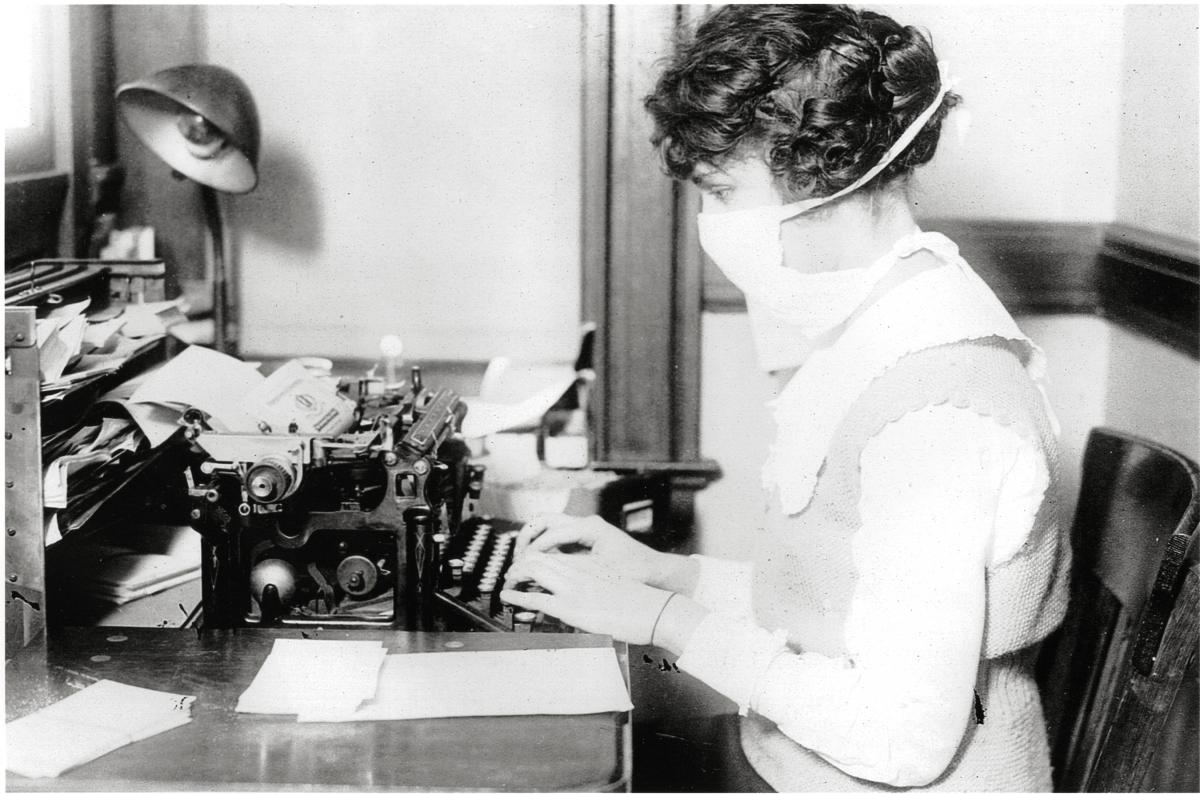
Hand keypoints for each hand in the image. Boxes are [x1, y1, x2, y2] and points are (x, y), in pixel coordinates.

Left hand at [500, 552, 673, 644]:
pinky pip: (536, 599)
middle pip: (538, 556)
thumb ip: (596, 584)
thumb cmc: (642, 602)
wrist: (656, 610)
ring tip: (508, 584)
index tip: (527, 567)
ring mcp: (573, 588)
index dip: (534, 558)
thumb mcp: (615, 585)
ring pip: (532, 570)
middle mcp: (579, 571)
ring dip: (515, 576)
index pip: (554, 553)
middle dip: (519, 564)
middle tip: (512, 575)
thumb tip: (586, 595)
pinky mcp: (571, 607)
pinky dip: (517, 598)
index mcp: (589, 564)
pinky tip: (508, 598)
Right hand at [511, 513, 667, 585]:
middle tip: (516, 557)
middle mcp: (586, 523)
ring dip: (533, 538)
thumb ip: (571, 570)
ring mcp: (584, 528)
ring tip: (523, 559)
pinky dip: (544, 545)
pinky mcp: (584, 537)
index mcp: (590, 527)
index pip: (551, 532)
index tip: (522, 564)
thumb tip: (544, 572)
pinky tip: (538, 562)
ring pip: (549, 524)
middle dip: (527, 537)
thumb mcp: (602, 573)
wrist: (654, 570)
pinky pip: (557, 535)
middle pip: (545, 520)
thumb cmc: (635, 570)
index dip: (533, 549)